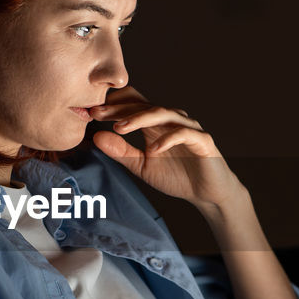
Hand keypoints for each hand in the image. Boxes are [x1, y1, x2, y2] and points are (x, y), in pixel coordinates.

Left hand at [90, 86, 243, 210]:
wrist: (208, 194)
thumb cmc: (177, 177)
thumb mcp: (142, 166)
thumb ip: (121, 152)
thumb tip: (97, 138)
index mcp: (155, 124)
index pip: (133, 104)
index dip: (113, 106)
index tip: (91, 113)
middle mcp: (171, 120)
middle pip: (144, 105)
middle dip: (119, 109)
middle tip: (97, 113)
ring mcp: (188, 128)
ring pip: (163, 113)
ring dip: (140, 118)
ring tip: (120, 127)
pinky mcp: (202, 140)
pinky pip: (183, 133)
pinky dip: (167, 139)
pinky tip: (152, 149)